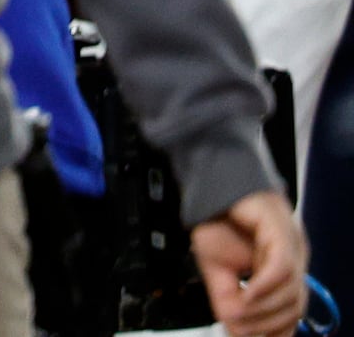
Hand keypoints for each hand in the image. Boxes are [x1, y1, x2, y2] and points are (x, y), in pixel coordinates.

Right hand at [191, 188, 304, 336]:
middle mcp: (294, 259)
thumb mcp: (216, 268)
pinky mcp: (281, 229)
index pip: (291, 311)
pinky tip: (248, 292)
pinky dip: (265, 286)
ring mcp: (291, 244)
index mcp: (283, 270)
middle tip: (237, 327)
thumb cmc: (215, 219)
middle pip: (293, 307)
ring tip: (237, 311)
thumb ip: (228, 297)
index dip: (274, 331)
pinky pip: (281, 267)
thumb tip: (234, 326)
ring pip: (291, 292)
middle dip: (265, 325)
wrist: (210, 181)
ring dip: (263, 309)